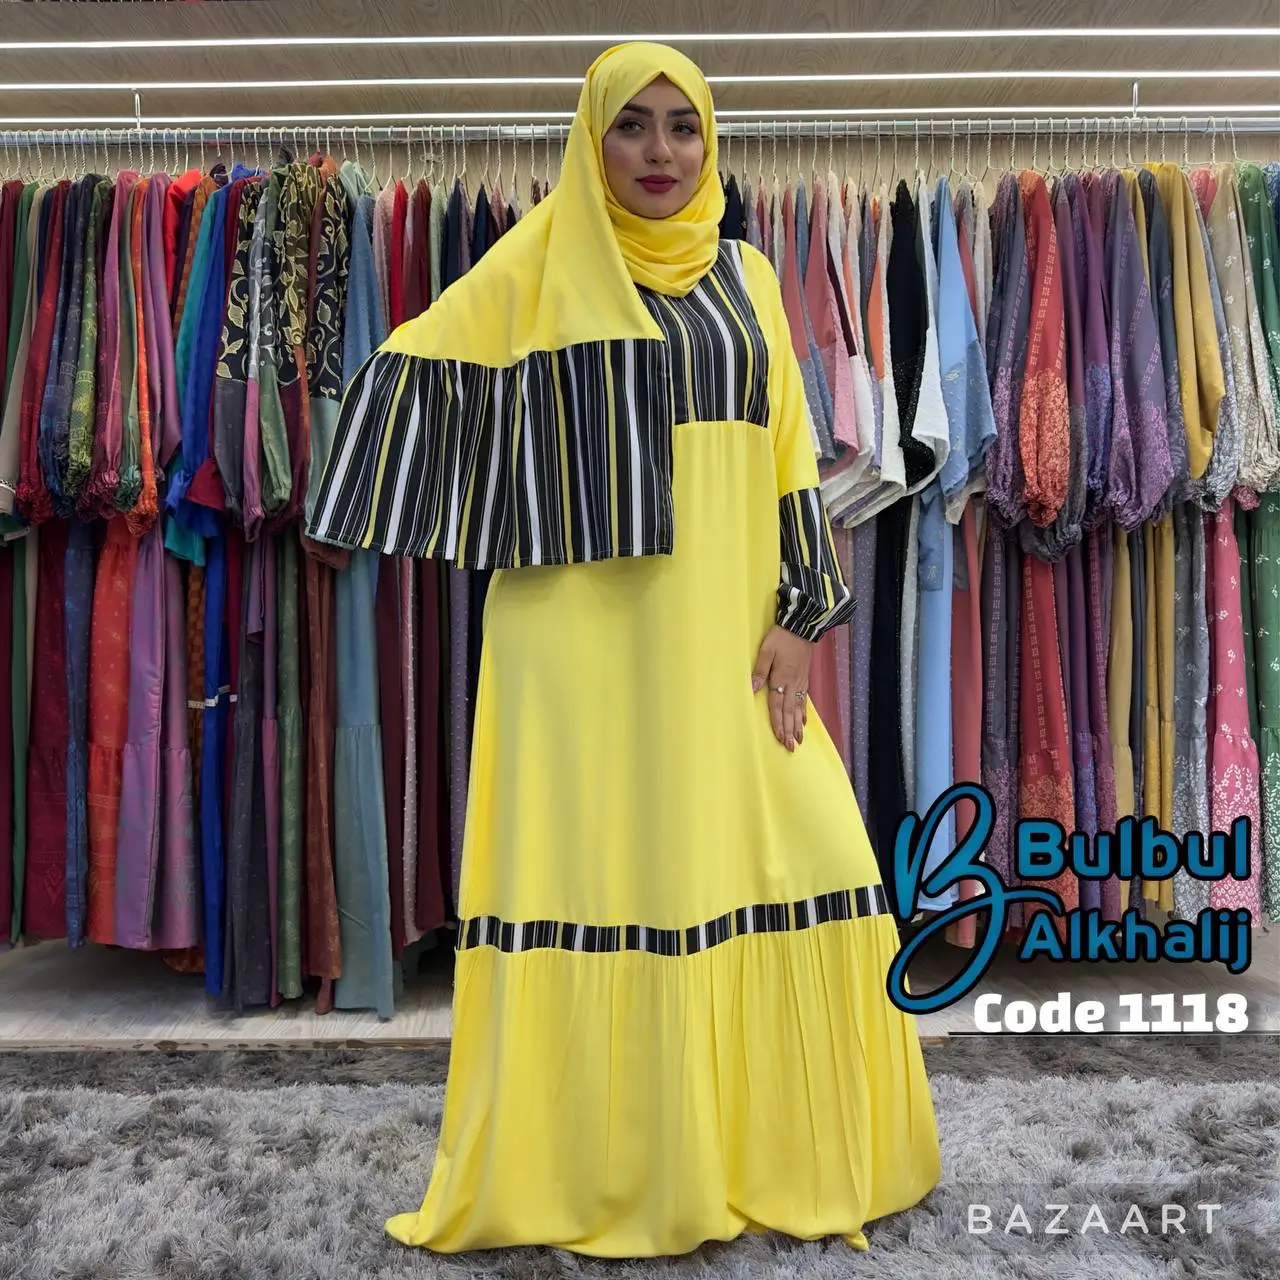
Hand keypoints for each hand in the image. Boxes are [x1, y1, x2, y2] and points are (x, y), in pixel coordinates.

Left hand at [751, 625, 811, 751]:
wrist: (802, 627)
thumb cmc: (781, 638)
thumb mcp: (766, 651)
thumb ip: (759, 670)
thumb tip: (752, 688)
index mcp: (781, 678)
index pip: (778, 706)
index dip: (778, 723)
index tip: (780, 739)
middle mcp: (792, 684)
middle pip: (789, 711)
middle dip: (789, 730)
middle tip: (791, 747)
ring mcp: (800, 682)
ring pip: (798, 708)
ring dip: (798, 725)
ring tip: (799, 740)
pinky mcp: (804, 678)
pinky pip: (804, 699)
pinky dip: (804, 712)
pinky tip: (804, 720)